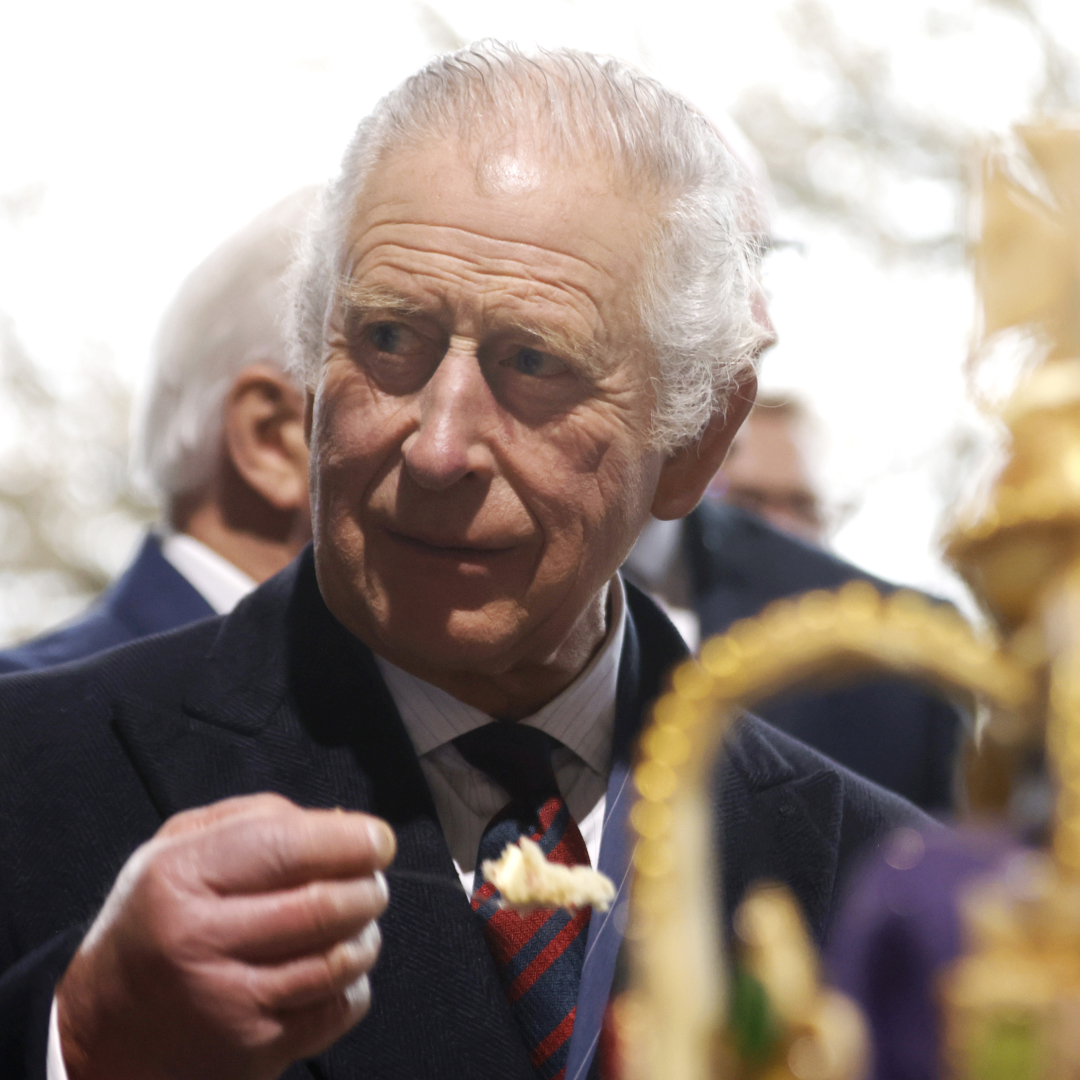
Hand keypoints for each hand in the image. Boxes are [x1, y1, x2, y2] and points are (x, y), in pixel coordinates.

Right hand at [55, 792, 395, 1079]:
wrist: (104, 1028)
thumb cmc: (157, 918)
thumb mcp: (179, 847)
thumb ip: (257, 819)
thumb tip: (340, 823)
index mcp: (181, 877)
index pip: (287, 847)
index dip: (349, 840)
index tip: (379, 840)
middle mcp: (200, 940)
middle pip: (323, 905)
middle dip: (368, 887)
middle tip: (372, 881)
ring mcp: (228, 1002)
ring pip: (339, 960)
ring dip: (366, 934)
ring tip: (359, 921)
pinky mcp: (253, 1050)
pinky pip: (339, 1010)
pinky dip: (355, 983)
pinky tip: (337, 968)